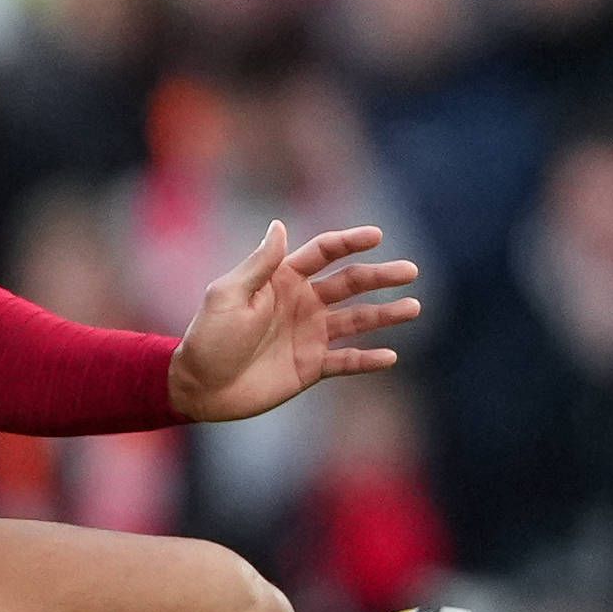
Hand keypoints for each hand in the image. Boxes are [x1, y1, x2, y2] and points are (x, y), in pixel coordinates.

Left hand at [167, 221, 420, 423]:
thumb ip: (259, 265)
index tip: (376, 235)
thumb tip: (279, 225)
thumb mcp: (229, 296)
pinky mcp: (311, 366)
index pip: (323, 253)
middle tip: (410, 271)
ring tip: (413, 308)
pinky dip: (369, 359)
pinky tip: (390, 356)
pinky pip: (347, 360)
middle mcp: (302, 303)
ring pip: (357, 320)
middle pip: (350, 283)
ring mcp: (310, 335)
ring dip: (386, 314)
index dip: (349, 242)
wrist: (199, 386)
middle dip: (381, 276)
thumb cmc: (209, 338)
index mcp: (282, 280)